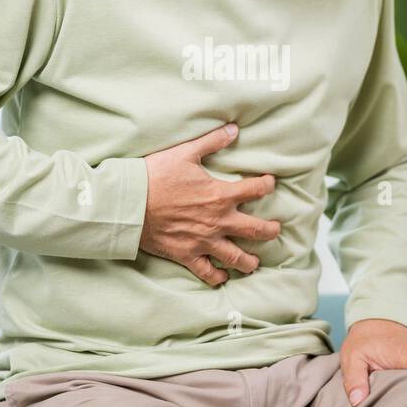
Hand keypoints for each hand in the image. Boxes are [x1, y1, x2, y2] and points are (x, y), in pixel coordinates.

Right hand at [139, 122, 281, 287]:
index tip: (269, 183)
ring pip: (236, 257)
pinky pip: (207, 273)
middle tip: (275, 229)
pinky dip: (217, 277)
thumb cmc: (156, 176)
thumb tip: (233, 129)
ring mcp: (204, 241)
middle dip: (270, 230)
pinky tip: (222, 277)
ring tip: (254, 263)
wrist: (130, 203)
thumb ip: (212, 141)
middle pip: (255, 230)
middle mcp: (218, 221)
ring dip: (249, 261)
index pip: (255, 190)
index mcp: (220, 195)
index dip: (266, 185)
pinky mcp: (187, 256)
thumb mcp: (185, 152)